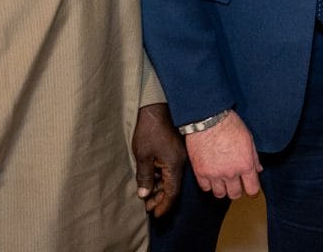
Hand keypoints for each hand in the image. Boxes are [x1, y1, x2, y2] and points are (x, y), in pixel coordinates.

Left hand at [132, 102, 186, 216]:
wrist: (158, 106)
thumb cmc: (150, 129)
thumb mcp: (143, 155)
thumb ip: (145, 176)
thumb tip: (144, 195)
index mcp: (174, 165)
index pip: (172, 193)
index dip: (164, 205)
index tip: (155, 215)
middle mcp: (180, 162)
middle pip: (173, 187)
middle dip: (160, 199)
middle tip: (147, 208)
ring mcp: (178, 155)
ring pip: (171, 178)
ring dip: (159, 188)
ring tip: (146, 196)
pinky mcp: (174, 150)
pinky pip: (170, 169)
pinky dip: (161, 177)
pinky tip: (151, 180)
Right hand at [184, 111, 261, 199]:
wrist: (208, 119)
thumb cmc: (230, 125)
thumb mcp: (248, 138)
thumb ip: (254, 157)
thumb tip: (258, 169)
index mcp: (245, 164)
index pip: (252, 189)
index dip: (252, 190)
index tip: (250, 188)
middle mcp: (230, 172)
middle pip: (235, 194)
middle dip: (237, 189)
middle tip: (235, 183)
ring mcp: (214, 174)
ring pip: (219, 194)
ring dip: (222, 188)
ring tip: (221, 180)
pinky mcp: (200, 172)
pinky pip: (205, 188)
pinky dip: (208, 184)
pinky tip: (211, 176)